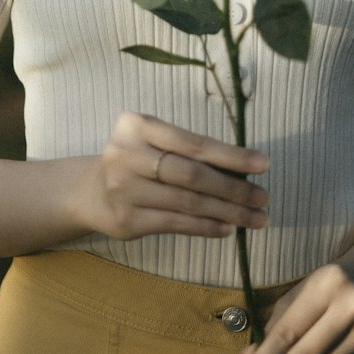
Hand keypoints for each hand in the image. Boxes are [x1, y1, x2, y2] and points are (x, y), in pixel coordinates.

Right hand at [82, 111, 269, 241]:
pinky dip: (206, 226)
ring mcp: (124, 189)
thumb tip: (244, 169)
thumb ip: (189, 152)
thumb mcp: (154, 143)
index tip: (263, 164)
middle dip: (233, 188)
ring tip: (254, 217)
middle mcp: (127, 154)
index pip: (193, 142)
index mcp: (137, 125)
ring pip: (187, 202)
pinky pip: (176, 223)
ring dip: (227, 212)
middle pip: (192, 174)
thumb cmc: (137, 161)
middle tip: (263, 197)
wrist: (90, 191)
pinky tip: (227, 228)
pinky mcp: (126, 220)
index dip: (231, 155)